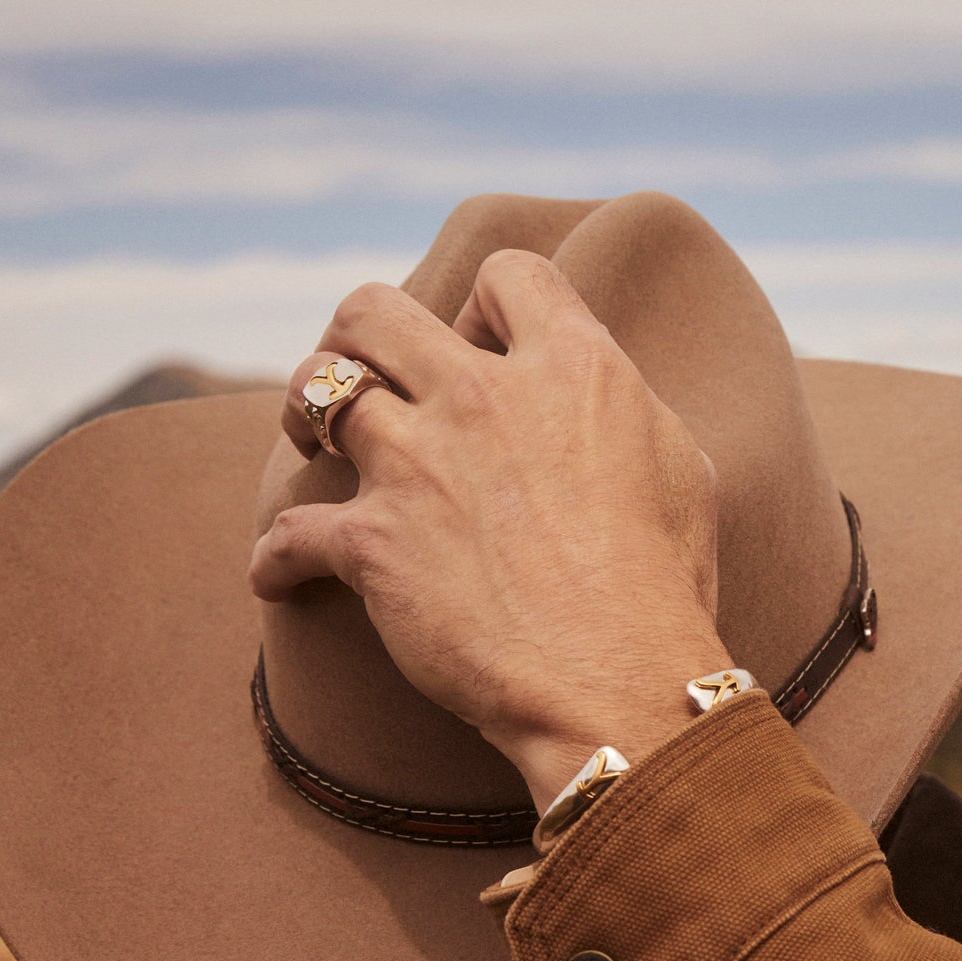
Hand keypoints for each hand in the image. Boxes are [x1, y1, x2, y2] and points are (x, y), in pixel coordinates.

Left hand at [249, 250, 730, 809]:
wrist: (619, 685)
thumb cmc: (666, 590)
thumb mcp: (685, 472)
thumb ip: (628, 412)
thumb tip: (602, 400)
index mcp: (572, 369)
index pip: (508, 275)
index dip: (488, 303)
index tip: (485, 347)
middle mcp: (483, 398)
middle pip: (374, 310)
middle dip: (359, 335)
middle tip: (369, 375)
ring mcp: (419, 466)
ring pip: (314, 390)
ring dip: (303, 412)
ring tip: (311, 441)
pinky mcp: (372, 544)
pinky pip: (288, 535)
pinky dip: (276, 560)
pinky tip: (276, 576)